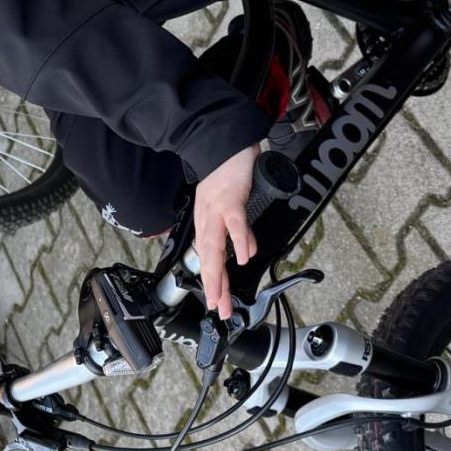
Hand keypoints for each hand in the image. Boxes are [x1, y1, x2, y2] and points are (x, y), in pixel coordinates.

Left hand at [193, 143, 258, 320]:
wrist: (223, 140)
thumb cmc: (226, 172)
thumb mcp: (227, 204)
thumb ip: (235, 229)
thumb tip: (245, 252)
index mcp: (205, 220)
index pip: (207, 257)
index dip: (211, 281)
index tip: (216, 302)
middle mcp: (207, 217)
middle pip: (208, 258)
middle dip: (212, 287)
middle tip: (219, 310)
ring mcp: (216, 208)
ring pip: (215, 246)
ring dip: (218, 273)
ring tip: (222, 295)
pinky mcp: (230, 197)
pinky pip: (235, 223)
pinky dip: (239, 240)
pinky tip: (245, 257)